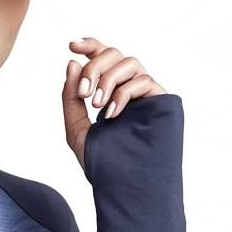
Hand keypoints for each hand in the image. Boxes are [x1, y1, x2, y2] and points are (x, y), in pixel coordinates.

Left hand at [62, 36, 167, 170]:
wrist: (124, 185)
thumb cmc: (102, 163)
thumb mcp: (76, 129)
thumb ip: (71, 98)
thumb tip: (72, 61)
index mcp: (109, 91)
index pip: (102, 57)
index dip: (90, 45)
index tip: (72, 45)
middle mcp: (128, 87)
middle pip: (114, 54)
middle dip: (94, 68)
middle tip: (83, 94)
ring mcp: (145, 93)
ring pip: (129, 62)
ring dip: (108, 79)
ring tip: (96, 105)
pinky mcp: (160, 100)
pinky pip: (143, 81)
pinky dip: (123, 94)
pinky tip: (111, 114)